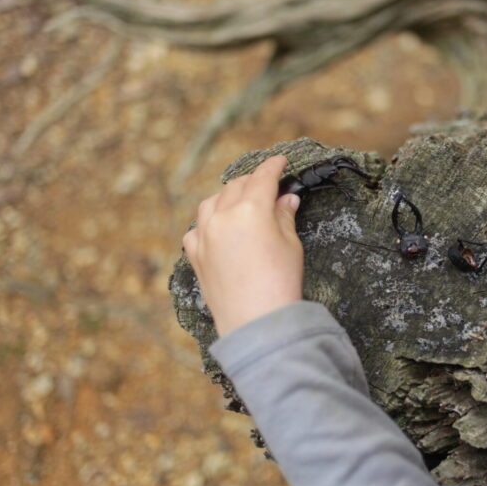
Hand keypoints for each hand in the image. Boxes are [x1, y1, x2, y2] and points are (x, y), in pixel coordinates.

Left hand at [183, 155, 302, 336]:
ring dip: (227, 198)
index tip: (280, 162)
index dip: (273, 166)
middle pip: (236, 187)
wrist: (256, 323)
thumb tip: (285, 200)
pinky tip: (218, 229)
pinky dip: (207, 223)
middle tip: (267, 186)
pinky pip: (196, 229)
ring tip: (241, 203)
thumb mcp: (290, 245)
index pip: (262, 178)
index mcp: (251, 210)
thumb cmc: (280, 284)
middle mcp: (223, 217)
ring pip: (211, 203)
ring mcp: (205, 236)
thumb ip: (284, 217)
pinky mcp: (195, 256)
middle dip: (252, 182)